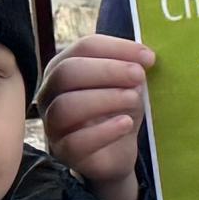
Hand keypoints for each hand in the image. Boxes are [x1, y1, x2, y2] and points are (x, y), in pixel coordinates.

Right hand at [37, 37, 152, 199]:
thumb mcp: (128, 85)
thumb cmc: (118, 110)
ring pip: (66, 106)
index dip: (116, 48)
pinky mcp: (63, 151)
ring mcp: (52, 123)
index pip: (83, 48)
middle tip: (139, 75)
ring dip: (105, 98)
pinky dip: (104, 131)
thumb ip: (131, 68)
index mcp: (63, 67)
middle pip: (66, 73)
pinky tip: (125, 123)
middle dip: (107, 70)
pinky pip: (75, 141)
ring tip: (134, 99)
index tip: (148, 57)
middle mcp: (50, 93)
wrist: (117, 152)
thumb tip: (144, 57)